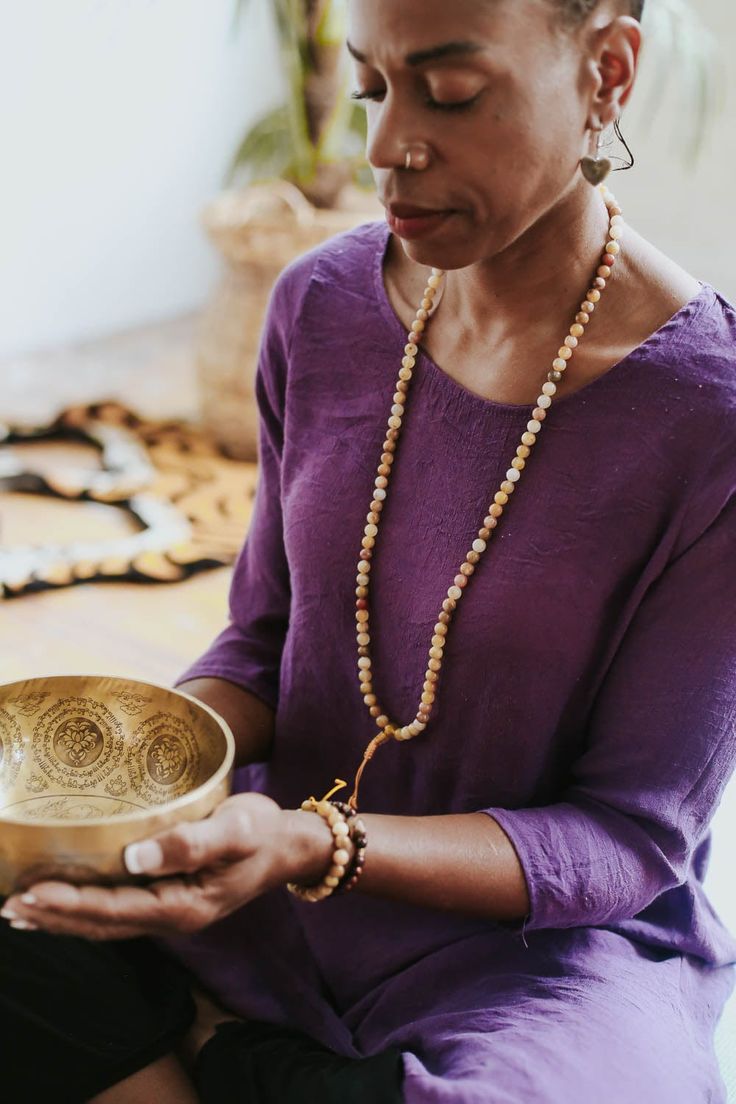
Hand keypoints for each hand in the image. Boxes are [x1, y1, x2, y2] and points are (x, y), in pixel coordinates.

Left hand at [0, 792, 331, 940]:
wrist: (291, 846)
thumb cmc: (263, 832)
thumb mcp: (235, 832)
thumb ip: (189, 844)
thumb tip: (135, 858)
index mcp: (185, 905)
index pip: (115, 910)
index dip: (71, 904)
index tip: (32, 892)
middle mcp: (174, 917)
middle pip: (102, 925)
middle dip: (55, 917)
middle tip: (10, 906)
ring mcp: (172, 912)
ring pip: (106, 924)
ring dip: (63, 919)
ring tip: (21, 912)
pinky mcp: (172, 900)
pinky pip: (119, 913)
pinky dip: (85, 912)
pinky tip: (67, 904)